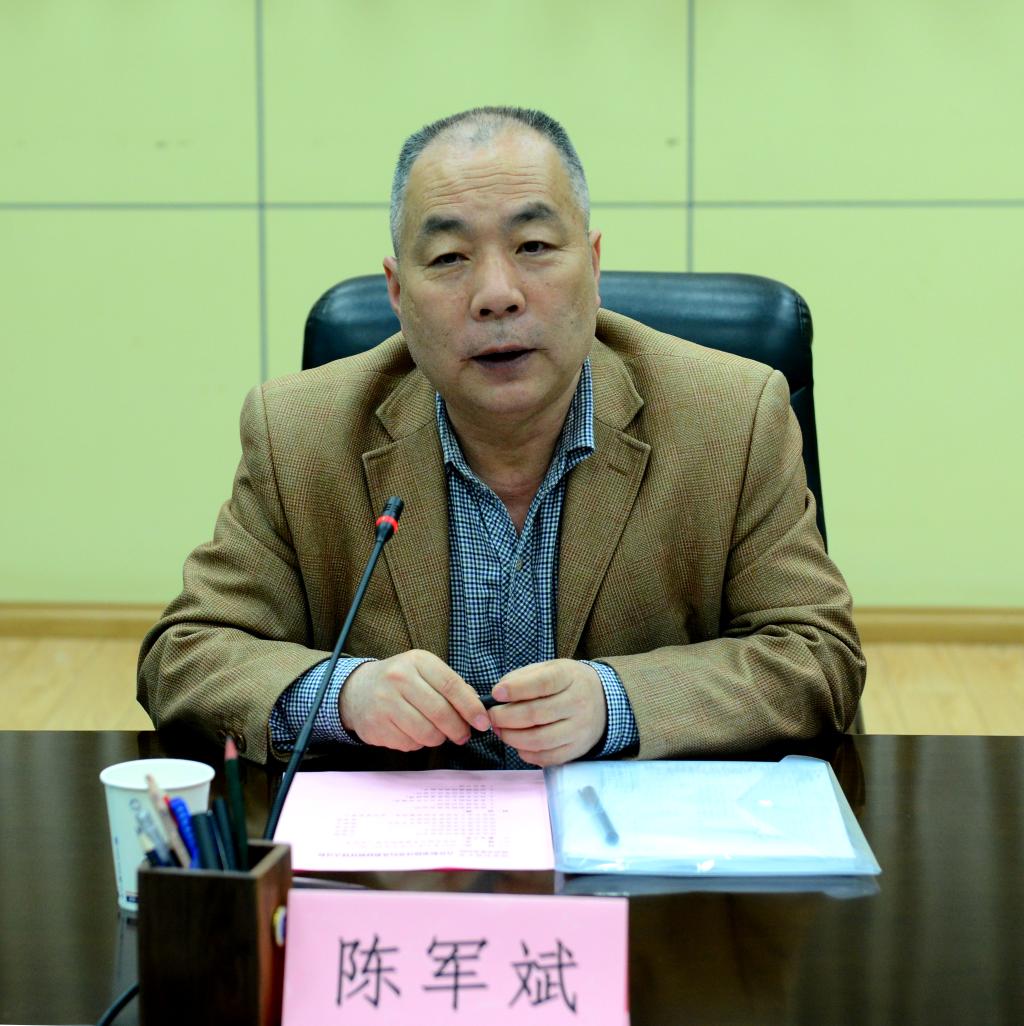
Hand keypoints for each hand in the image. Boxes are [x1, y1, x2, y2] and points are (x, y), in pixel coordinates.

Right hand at [339, 650, 490, 751]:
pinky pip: (410, 743)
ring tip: (437, 733)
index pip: (451, 685)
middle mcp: (398, 679)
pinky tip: (414, 732)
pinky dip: (418, 743)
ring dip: (439, 738)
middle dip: (458, 729)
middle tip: (463, 735)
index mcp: (417, 661)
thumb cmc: (401, 681)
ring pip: (427, 732)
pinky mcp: (376, 726)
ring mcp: (385, 703)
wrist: (358, 690)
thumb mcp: (425, 671)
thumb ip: (451, 686)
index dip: (471, 707)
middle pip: (440, 712)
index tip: (482, 722)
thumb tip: (477, 709)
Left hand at [489, 659, 606, 766]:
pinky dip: (527, 753)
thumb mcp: (550, 668)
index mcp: (569, 677)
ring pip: (539, 739)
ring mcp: (579, 729)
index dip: (516, 689)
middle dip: (506, 717)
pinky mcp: (577, 749)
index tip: (496, 694)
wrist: (603, 700)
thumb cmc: (567, 683)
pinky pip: (548, 757)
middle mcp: (578, 703)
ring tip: (500, 730)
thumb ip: (523, 677)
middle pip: (536, 714)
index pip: (542, 683)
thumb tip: (498, 693)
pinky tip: (518, 744)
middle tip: (491, 717)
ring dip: (512, 737)